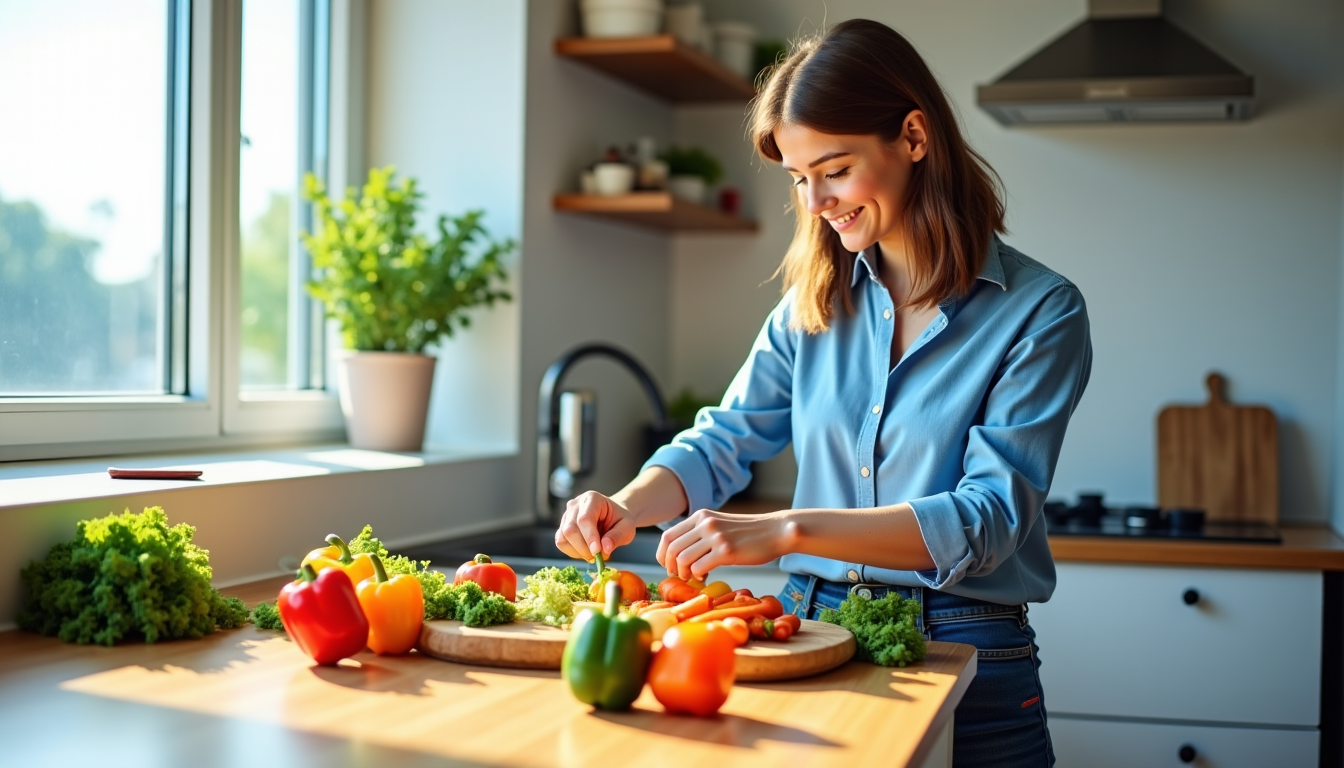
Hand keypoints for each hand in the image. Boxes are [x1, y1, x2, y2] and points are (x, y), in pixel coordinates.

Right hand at [554, 490, 637, 561]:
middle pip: (570, 529)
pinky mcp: (562, 527)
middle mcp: (576, 504)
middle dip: (583, 548)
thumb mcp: (627, 527)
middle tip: (598, 557)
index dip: (589, 537)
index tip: (597, 552)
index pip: (585, 519)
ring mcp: (566, 515)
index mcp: (593, 498)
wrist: (613, 517)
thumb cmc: (619, 520)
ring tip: (593, 554)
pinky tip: (585, 552)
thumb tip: (605, 548)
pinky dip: (572, 552)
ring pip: (563, 537)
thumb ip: (617, 536)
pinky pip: (561, 542)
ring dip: (577, 552)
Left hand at [657, 508, 792, 581]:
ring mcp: (716, 536)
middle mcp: (705, 523)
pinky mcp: (727, 551)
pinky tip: (706, 577)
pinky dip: (698, 576)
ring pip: (682, 559)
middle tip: (680, 576)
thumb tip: (680, 554)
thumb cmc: (748, 533)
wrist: (776, 531)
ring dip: (684, 573)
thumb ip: (701, 533)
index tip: (669, 566)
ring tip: (694, 576)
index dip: (663, 555)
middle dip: (671, 567)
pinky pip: (699, 567)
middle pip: (672, 548)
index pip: (668, 536)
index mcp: (701, 516)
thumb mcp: (720, 525)